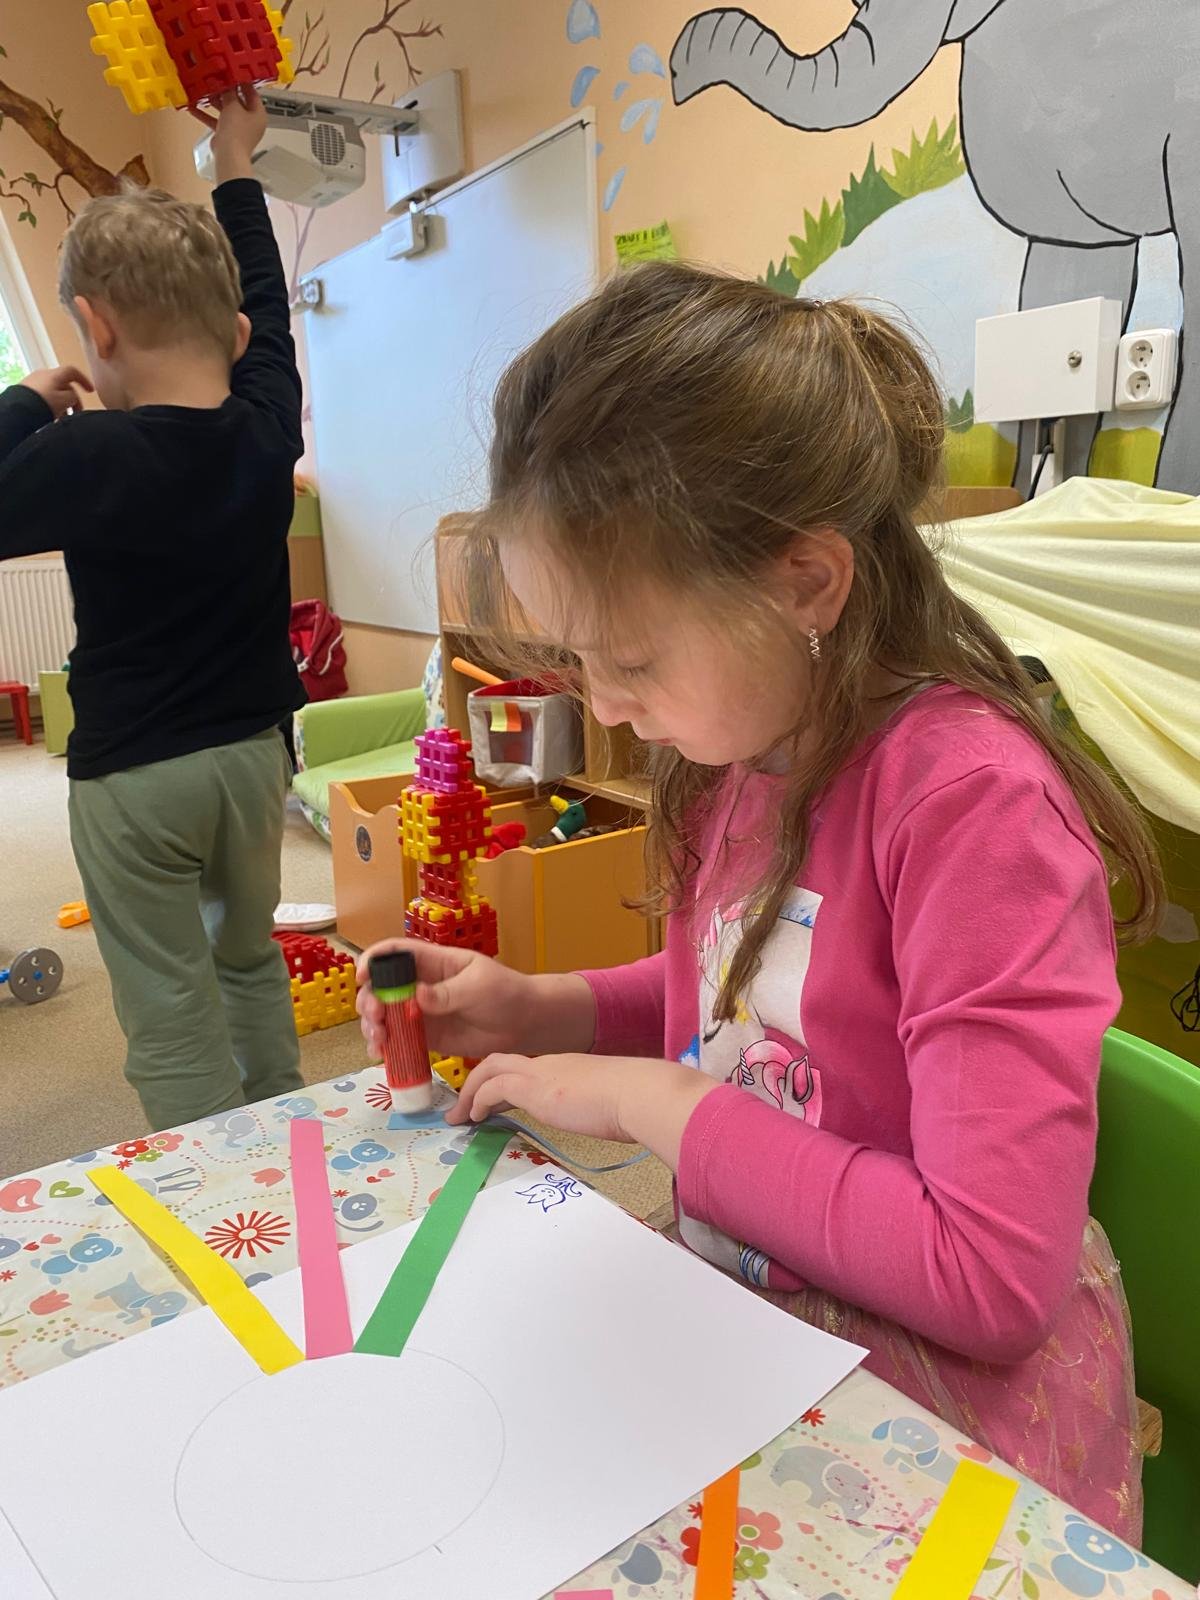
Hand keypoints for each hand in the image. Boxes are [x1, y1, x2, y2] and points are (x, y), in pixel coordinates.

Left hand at [20, 365, 92, 418]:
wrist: (19, 409)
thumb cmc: (44, 403)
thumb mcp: (65, 401)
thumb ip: (74, 397)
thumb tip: (73, 397)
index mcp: (55, 374)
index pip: (73, 372)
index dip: (84, 380)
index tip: (90, 391)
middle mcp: (44, 374)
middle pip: (64, 384)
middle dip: (72, 399)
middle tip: (76, 413)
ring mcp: (33, 381)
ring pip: (54, 391)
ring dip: (61, 404)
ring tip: (62, 417)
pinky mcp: (26, 390)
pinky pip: (43, 395)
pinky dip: (51, 404)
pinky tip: (51, 415)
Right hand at [194, 85, 267, 182]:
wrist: (229, 156)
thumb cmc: (236, 131)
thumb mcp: (233, 106)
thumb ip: (229, 93)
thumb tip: (227, 84)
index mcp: (258, 114)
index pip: (252, 93)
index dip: (241, 83)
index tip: (232, 73)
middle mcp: (251, 122)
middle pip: (238, 102)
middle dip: (225, 92)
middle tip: (214, 80)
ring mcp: (239, 129)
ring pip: (226, 112)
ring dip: (214, 102)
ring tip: (202, 91)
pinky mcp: (227, 136)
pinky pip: (217, 122)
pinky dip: (207, 116)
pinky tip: (193, 108)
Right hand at [356, 940, 538, 1061]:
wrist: (525, 1023)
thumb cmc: (506, 992)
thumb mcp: (479, 985)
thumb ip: (448, 993)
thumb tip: (418, 996)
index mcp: (433, 963)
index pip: (395, 953)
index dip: (373, 960)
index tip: (362, 977)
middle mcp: (420, 985)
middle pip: (381, 987)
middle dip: (369, 1001)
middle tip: (377, 1018)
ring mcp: (421, 1012)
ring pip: (383, 1015)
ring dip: (372, 1026)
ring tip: (379, 1040)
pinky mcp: (426, 1037)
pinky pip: (399, 1041)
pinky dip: (385, 1047)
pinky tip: (382, 1055)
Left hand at [447, 1052, 718, 1167]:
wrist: (638, 1093)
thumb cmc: (633, 1102)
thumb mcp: (607, 1102)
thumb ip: (594, 1105)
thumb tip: (599, 1119)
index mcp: (566, 1068)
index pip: (525, 1069)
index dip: (504, 1082)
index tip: (492, 1102)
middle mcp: (548, 1064)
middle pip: (500, 1061)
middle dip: (477, 1081)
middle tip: (463, 1106)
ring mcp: (540, 1073)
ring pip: (490, 1068)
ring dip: (470, 1092)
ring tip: (459, 1116)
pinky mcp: (533, 1087)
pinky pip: (493, 1087)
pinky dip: (478, 1099)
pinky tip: (474, 1117)